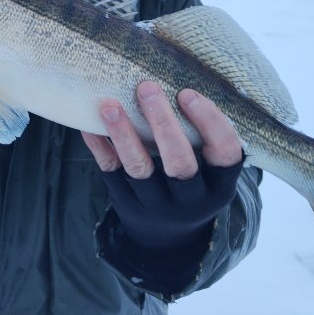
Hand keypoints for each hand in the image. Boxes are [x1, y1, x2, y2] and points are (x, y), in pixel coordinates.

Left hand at [82, 81, 243, 247]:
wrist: (168, 238)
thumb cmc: (193, 183)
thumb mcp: (210, 171)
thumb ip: (202, 137)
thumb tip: (177, 76)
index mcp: (219, 186)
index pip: (225, 153)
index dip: (210, 122)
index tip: (188, 93)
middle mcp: (191, 200)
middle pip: (179, 163)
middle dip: (163, 123)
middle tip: (147, 88)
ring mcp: (156, 205)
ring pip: (140, 170)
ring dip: (124, 134)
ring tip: (109, 105)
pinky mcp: (127, 203)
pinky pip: (111, 172)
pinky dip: (99, 146)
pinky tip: (88, 123)